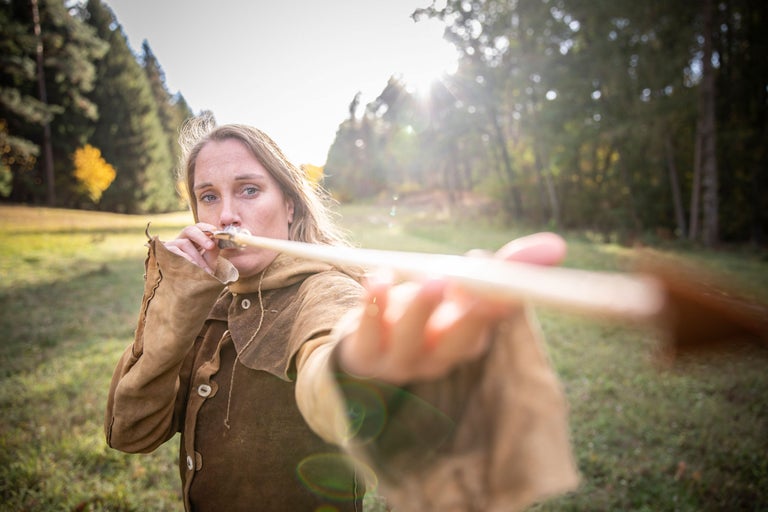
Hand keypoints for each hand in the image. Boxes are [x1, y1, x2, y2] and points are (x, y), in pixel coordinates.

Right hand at [164, 223, 220, 273]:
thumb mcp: (208, 263)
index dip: (206, 227)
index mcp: (192, 240)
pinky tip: (192, 269)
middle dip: (202, 237)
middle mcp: (180, 240)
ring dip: (197, 256)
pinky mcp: (162, 254)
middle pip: (189, 230)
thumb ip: (212, 252)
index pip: (198, 227)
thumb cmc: (197, 276)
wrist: (184, 292)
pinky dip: (185, 260)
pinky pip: (174, 252)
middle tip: (211, 246)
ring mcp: (170, 247)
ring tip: (205, 270)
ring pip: (184, 243)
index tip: (216, 232)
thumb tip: (216, 240)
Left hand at [338, 232, 566, 383]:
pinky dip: (374, 304)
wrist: (368, 347)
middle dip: (471, 314)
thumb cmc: (425, 313)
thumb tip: (557, 246)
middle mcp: (440, 355)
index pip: (492, 323)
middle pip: (459, 339)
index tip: (512, 282)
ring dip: (422, 308)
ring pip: (413, 338)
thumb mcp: (460, 288)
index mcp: (469, 339)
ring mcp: (402, 360)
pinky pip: (369, 333)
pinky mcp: (366, 355)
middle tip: (478, 287)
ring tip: (431, 281)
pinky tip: (379, 278)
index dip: (502, 302)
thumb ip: (503, 268)